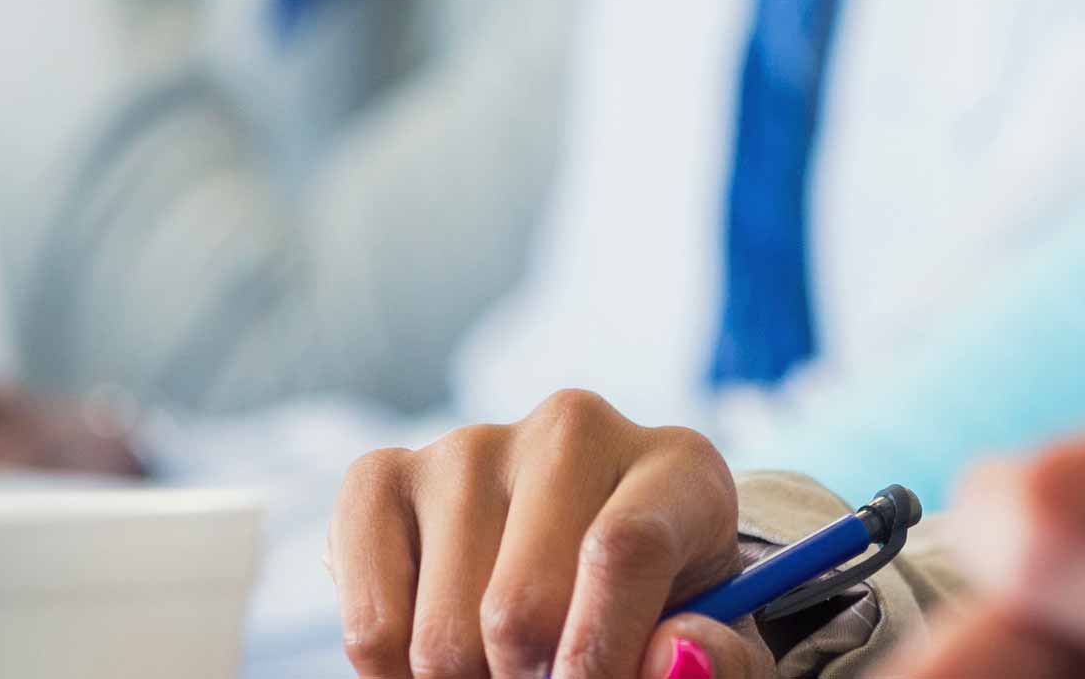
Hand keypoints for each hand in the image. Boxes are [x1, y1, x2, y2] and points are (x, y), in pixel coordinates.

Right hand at [327, 389, 770, 678]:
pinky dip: (392, 674)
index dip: (597, 653)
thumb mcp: (712, 643)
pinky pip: (366, 618)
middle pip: (519, 607)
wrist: (587, 579)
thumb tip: (674, 657)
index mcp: (674, 466)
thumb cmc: (657, 615)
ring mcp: (469, 447)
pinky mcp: (383, 478)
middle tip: (546, 676)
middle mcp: (571, 430)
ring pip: (442, 633)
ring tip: (505, 665)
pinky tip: (437, 659)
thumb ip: (719, 659)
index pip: (624, 549)